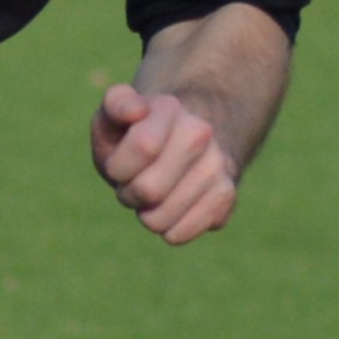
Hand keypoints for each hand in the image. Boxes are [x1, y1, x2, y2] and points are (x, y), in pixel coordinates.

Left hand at [89, 83, 241, 243]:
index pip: (144, 146)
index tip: (118, 161)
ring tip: (153, 193)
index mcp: (170, 109)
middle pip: (148, 190)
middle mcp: (201, 134)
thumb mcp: (113, 115)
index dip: (118, 166)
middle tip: (132, 181)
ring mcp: (218, 166)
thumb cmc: (133, 135)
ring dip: (146, 213)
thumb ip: (116, 105)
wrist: (178, 144)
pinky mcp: (226, 197)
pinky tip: (171, 208)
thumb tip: (137, 111)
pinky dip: (166, 228)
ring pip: (160, 219)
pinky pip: (179, 233)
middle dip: (128, 193)